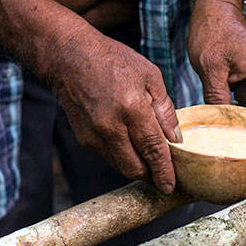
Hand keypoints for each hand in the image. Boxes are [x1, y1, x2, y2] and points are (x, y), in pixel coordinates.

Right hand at [46, 24, 180, 193]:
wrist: (69, 58)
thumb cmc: (113, 61)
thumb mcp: (150, 77)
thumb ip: (165, 110)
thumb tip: (176, 138)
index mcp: (132, 109)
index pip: (153, 150)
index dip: (164, 172)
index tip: (171, 186)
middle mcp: (111, 127)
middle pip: (135, 168)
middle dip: (151, 176)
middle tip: (165, 176)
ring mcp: (94, 135)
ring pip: (121, 166)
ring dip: (137, 168)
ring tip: (151, 162)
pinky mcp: (85, 139)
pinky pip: (109, 156)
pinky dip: (123, 156)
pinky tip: (131, 145)